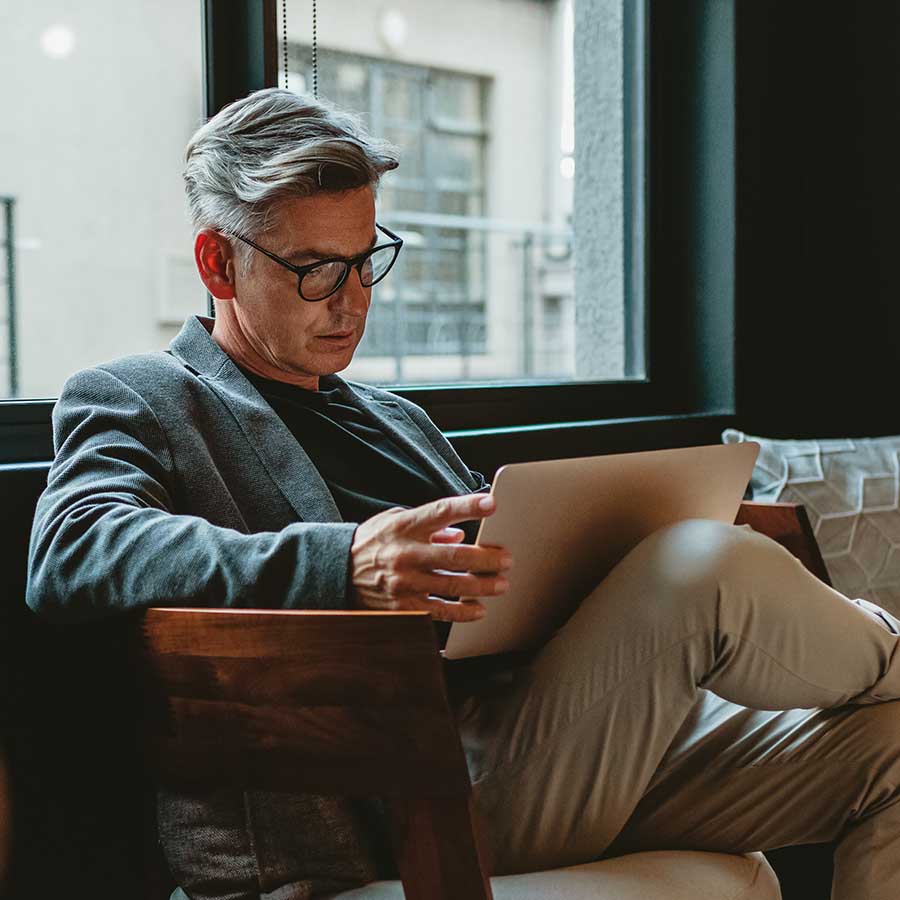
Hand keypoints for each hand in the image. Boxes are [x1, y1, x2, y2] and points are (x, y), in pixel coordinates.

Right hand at [349, 493, 511, 621]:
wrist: (336, 571)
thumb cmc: (372, 542)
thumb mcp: (395, 521)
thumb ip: (429, 526)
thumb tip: (460, 534)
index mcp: (405, 526)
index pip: (441, 512)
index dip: (467, 507)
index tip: (492, 504)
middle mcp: (405, 553)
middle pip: (454, 555)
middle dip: (485, 558)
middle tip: (506, 559)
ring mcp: (404, 582)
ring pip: (451, 585)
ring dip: (480, 586)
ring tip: (501, 584)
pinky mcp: (402, 606)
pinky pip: (438, 611)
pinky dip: (461, 612)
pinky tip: (478, 609)